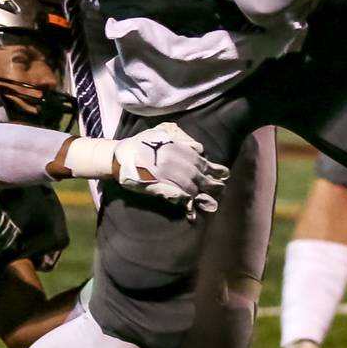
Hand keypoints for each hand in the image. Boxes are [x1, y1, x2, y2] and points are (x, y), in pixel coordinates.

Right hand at [112, 122, 228, 217]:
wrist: (121, 157)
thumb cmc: (141, 143)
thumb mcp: (162, 132)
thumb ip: (182, 138)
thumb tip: (200, 148)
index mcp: (181, 151)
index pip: (203, 162)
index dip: (215, 169)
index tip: (225, 174)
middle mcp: (180, 165)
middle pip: (202, 177)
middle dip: (213, 185)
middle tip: (222, 190)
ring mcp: (171, 178)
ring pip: (193, 189)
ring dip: (203, 198)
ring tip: (213, 205)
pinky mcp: (162, 190)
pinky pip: (178, 199)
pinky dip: (186, 207)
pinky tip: (193, 215)